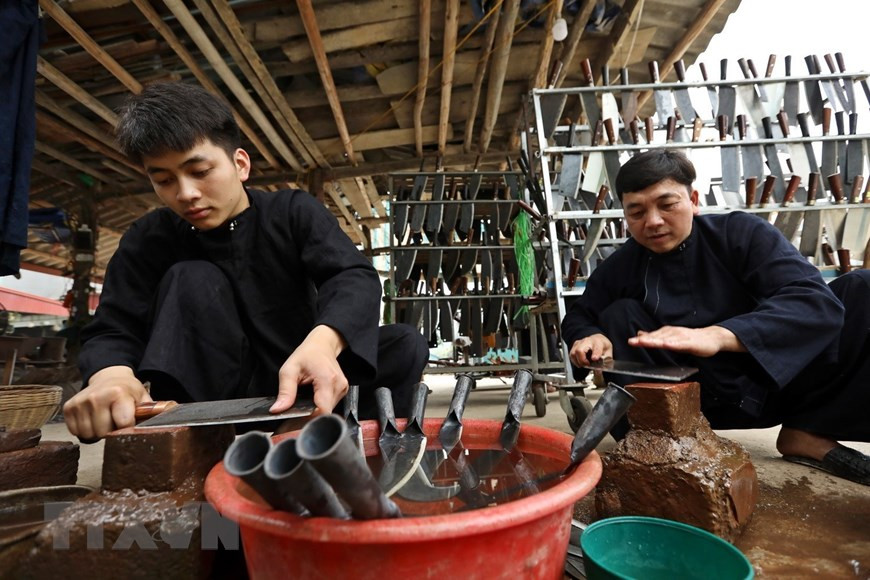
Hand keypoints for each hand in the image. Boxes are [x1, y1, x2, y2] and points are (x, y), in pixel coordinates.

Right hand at [63, 366, 151, 440]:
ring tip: (105, 419)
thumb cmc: (128, 390)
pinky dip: (85, 430)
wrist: (108, 377)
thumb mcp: (143, 396)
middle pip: (104, 433)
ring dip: (97, 432)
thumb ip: (152, 411)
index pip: (122, 424)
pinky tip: (93, 419)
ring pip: (88, 435)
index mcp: (117, 393)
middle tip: (116, 421)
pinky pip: (76, 432)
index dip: (127, 429)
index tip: (129, 425)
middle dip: (111, 432)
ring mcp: (80, 403)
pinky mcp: (69, 408)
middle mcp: (96, 397)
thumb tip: (169, 421)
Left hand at [272, 325, 348, 415]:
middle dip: (310, 414)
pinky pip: (330, 405)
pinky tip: (313, 396)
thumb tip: (278, 410)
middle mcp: (339, 386)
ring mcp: (343, 389)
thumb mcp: (289, 369)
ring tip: (306, 398)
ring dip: (315, 409)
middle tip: (297, 408)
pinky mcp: (342, 391)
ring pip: (328, 411)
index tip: (296, 418)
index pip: (322, 411)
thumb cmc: (307, 354)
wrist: (322, 344)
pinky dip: (320, 404)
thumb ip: (285, 391)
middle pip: (325, 413)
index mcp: (328, 380)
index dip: (309, 419)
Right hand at [569, 333, 612, 366]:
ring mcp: (579, 343)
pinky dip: (575, 361)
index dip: (595, 354)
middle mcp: (588, 341)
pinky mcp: (574, 346)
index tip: (594, 359)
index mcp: (598, 342)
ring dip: (578, 362)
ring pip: (573, 353)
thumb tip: (598, 371)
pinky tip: (580, 362)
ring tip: (584, 364)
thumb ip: (605, 363)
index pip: (596, 348)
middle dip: (582, 360)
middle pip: (579, 350)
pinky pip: (571, 355)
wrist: (598, 339)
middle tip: (587, 365)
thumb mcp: (608, 353)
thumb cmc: (602, 346)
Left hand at [627, 325, 744, 356]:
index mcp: (667, 333)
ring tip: (644, 342)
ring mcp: (681, 337)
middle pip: (656, 337)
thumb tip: (640, 334)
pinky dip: (673, 343)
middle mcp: (672, 333)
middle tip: (632, 342)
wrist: (710, 338)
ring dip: (655, 340)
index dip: (640, 339)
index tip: (630, 341)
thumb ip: (655, 337)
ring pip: (666, 339)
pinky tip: (667, 344)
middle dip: (644, 340)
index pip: (652, 336)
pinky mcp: (690, 343)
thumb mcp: (670, 337)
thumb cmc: (689, 339)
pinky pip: (681, 344)